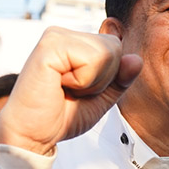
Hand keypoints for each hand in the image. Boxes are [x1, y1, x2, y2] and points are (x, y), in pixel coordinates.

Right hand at [0, 27, 140, 155]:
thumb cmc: (60, 116)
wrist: (31, 135)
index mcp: (73, 41)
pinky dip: (83, 81)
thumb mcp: (101, 98)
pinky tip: (59, 85)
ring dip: (93, 81)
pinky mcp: (49, 45)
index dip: (108, 77)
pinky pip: (93, 59)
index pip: (116, 47)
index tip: (78, 90)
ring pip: (108, 52)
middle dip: (102, 79)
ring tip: (65, 88)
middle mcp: (63, 33)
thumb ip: (120, 79)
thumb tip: (137, 59)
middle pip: (115, 47)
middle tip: (71, 91)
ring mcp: (55, 36)